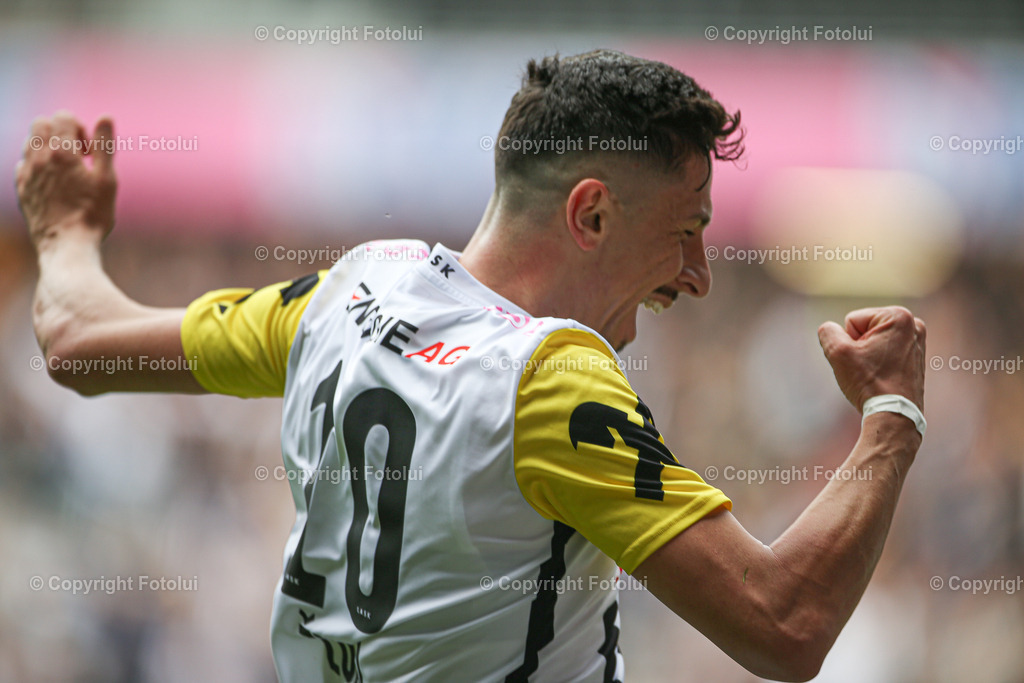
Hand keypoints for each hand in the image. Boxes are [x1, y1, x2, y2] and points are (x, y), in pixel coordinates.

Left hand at [15, 111, 116, 248]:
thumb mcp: (107, 179)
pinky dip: (36, 163)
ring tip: (66, 167)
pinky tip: (52, 181)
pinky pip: (23, 163)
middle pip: (41, 123)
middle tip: (77, 154)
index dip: (80, 128)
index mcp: (62, 151)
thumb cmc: (92, 214)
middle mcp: (39, 158)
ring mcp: (26, 173)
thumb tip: (105, 117)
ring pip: (29, 142)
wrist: (67, 246)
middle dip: (60, 131)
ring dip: (47, 145)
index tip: (90, 151)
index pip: (63, 117)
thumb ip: (104, 146)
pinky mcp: (21, 189)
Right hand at [817, 306, 925, 411]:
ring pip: (873, 341)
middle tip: (868, 368)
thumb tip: (829, 329)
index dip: (850, 341)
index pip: (852, 320)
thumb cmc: (869, 383)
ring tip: (876, 374)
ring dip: (868, 356)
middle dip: (859, 346)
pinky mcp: (916, 357)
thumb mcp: (838, 352)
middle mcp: (914, 324)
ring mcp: (917, 342)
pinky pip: (884, 352)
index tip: (862, 360)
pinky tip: (884, 378)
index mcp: (898, 316)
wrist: (894, 415)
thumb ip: (827, 331)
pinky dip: (880, 363)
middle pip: (864, 328)